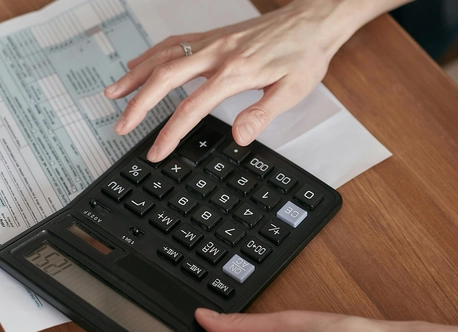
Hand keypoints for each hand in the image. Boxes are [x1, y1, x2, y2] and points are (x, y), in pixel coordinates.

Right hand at [104, 0, 359, 161]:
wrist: (312, 22)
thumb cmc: (304, 55)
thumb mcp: (292, 91)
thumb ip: (262, 114)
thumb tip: (239, 137)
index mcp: (235, 72)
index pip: (191, 108)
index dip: (170, 133)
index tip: (156, 151)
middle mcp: (217, 54)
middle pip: (165, 79)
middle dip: (138, 105)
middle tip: (120, 127)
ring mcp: (212, 42)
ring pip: (162, 56)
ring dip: (135, 76)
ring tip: (112, 94)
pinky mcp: (214, 36)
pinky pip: (174, 43)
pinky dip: (151, 54)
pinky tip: (139, 63)